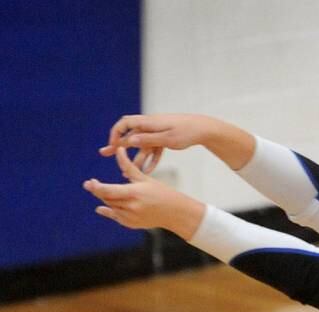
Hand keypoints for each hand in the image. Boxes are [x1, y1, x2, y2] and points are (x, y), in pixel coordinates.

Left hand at [85, 147, 204, 239]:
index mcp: (134, 193)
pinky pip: (116, 217)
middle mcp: (131, 206)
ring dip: (105, 199)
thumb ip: (128, 166)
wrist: (176, 213)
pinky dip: (109, 211)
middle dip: (97, 191)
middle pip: (106, 198)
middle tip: (91, 184)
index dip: (96, 187)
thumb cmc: (162, 192)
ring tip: (99, 192)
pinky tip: (102, 207)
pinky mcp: (132, 224)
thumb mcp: (144, 178)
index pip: (107, 191)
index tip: (89, 182)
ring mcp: (131, 217)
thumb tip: (119, 150)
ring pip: (110, 207)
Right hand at [98, 114, 213, 172]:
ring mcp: (158, 132)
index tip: (112, 145)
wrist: (205, 129)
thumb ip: (147, 140)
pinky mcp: (165, 138)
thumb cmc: (186, 132)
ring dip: (135, 158)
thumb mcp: (167, 138)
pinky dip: (151, 159)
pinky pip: (154, 149)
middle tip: (104, 153)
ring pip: (142, 146)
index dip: (115, 134)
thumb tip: (129, 141)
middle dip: (118, 145)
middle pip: (130, 135)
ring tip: (125, 172)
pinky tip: (147, 171)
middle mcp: (150, 126)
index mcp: (148, 122)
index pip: (124, 124)